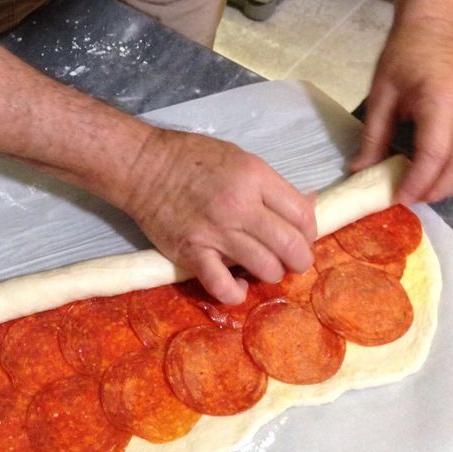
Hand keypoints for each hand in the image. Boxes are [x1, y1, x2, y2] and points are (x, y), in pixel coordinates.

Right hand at [123, 129, 316, 304]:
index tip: (300, 236)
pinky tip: (238, 286)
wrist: (143, 166)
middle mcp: (240, 206)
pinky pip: (222, 286)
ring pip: (266, 268)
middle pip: (291, 246)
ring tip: (262, 268)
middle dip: (299, 259)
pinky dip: (236, 292)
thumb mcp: (241, 158)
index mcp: (255, 177)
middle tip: (291, 260)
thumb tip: (309, 204)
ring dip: (271, 273)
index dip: (309, 231)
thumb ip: (272, 185)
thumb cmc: (192, 158)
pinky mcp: (191, 253)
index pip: (303, 215)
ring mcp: (215, 232)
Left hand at [352, 17, 452, 204]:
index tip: (399, 198)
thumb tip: (360, 170)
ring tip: (422, 191)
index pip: (433, 154)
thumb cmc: (403, 55)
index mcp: (439, 103)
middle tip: (408, 199)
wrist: (431, 28)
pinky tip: (437, 176)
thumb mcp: (380, 95)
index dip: (417, 182)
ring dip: (451, 185)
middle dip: (434, 189)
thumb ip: (372, 136)